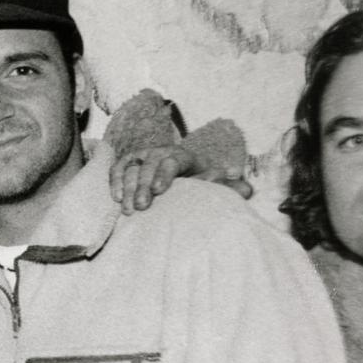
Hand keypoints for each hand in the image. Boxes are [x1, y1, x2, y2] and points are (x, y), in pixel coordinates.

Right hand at [110, 145, 252, 214]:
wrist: (182, 180)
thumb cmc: (197, 186)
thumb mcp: (213, 186)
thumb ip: (227, 189)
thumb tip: (246, 190)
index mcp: (184, 156)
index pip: (173, 161)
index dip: (164, 174)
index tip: (159, 190)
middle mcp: (161, 152)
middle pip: (149, 164)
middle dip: (143, 185)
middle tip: (142, 206)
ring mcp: (143, 156)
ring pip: (132, 167)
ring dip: (127, 187)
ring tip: (128, 209)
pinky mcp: (129, 162)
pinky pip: (118, 168)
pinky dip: (115, 181)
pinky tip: (116, 198)